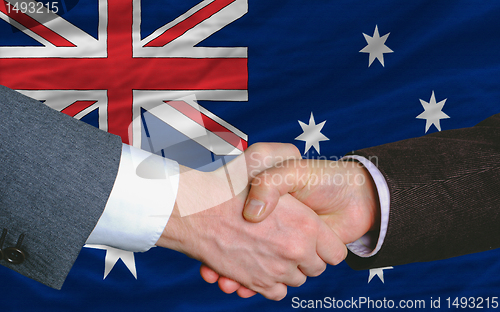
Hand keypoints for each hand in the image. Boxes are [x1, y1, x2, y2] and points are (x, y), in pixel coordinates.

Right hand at [156, 144, 346, 300]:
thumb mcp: (262, 155)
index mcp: (306, 224)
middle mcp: (295, 250)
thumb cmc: (225, 182)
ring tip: (271, 249)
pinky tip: (260, 265)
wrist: (190, 210)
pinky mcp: (256, 284)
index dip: (325, 244)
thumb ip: (288, 156)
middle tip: (289, 239)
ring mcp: (276, 271)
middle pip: (316, 268)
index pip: (335, 251)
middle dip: (307, 257)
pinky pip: (277, 292)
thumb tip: (303, 169)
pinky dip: (271, 283)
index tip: (312, 235)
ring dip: (287, 269)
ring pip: (296, 280)